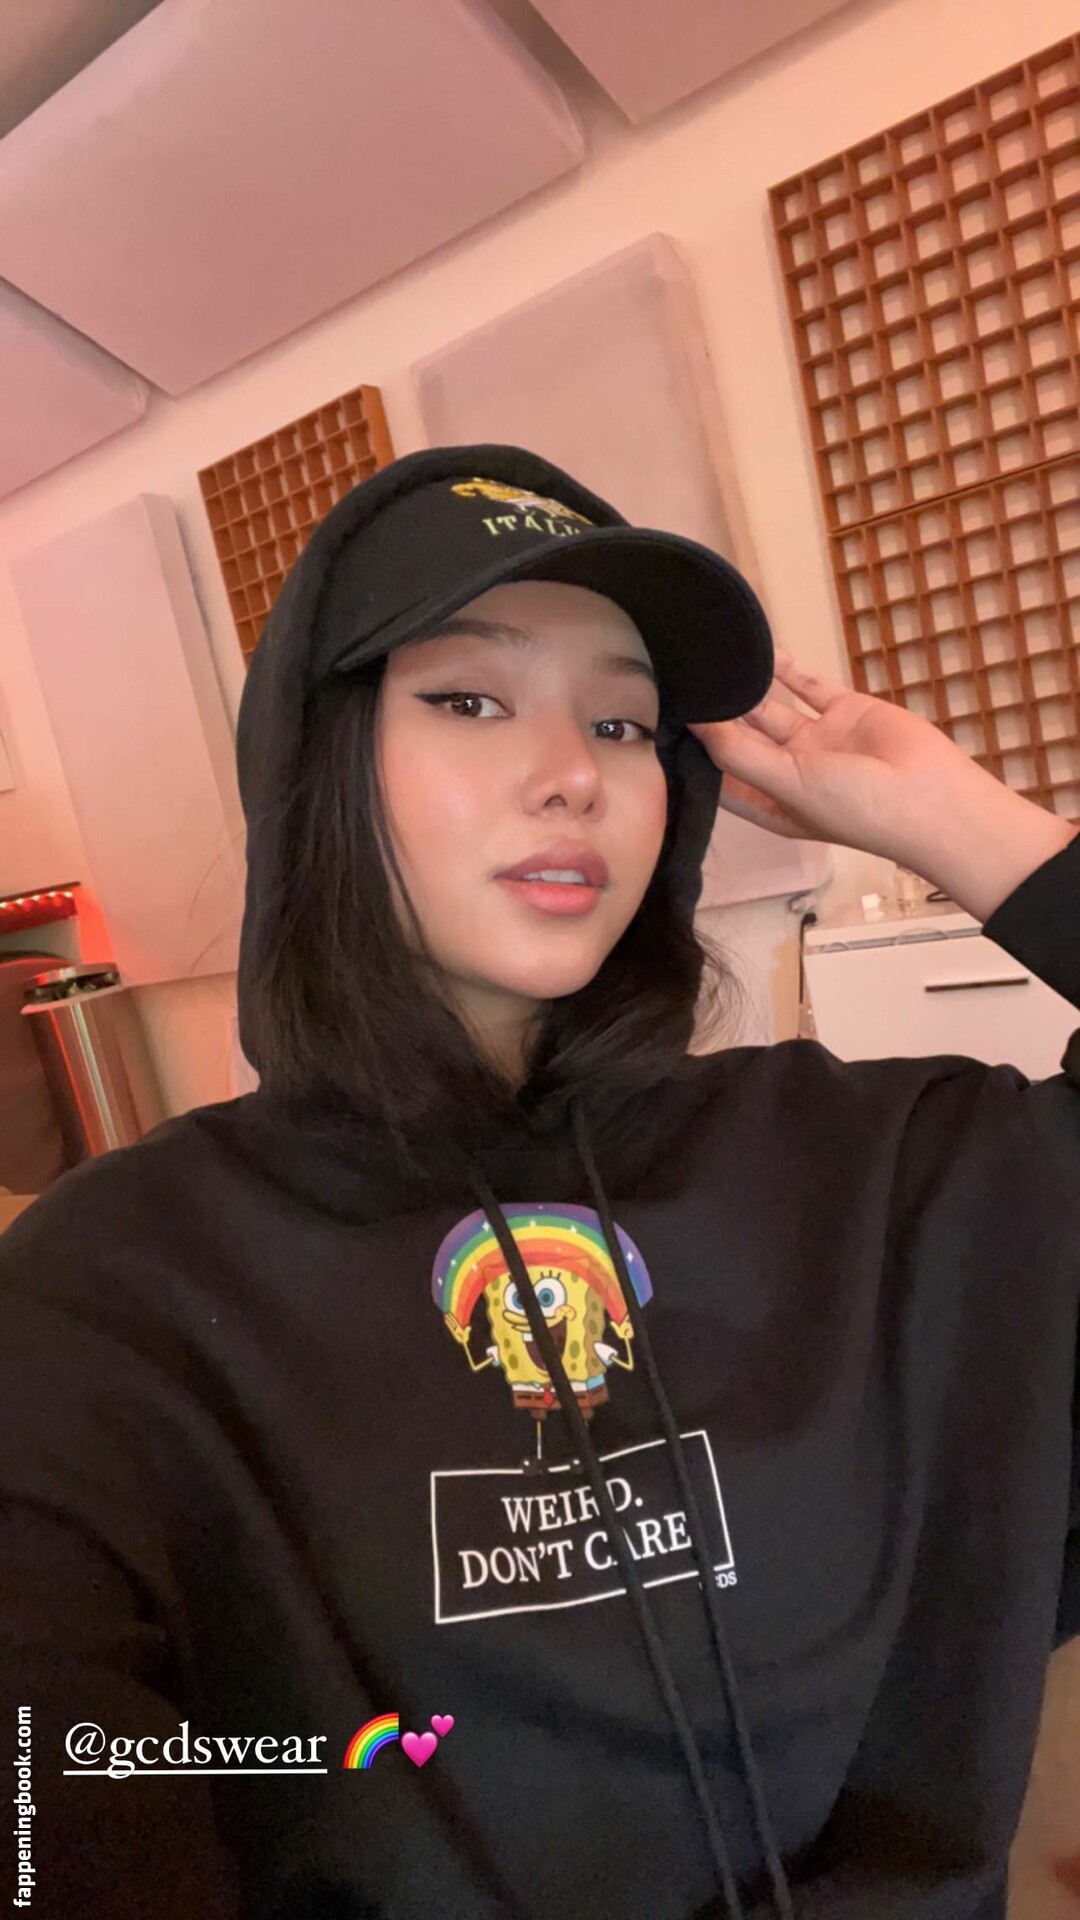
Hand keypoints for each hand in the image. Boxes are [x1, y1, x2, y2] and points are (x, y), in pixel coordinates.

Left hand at [688, 649, 1077, 918]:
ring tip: (710, 660)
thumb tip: (695, 724)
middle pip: (741, 739)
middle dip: (715, 714)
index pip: (720, 777)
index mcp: (770, 803)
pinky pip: (807, 686)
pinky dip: (785, 668)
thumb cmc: (856, 808)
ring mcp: (818, 742)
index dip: (694, 753)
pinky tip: (756, 649)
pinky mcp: (845, 713)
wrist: (930, 796)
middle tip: (678, 680)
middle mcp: (790, 773)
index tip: (661, 723)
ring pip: (771, 709)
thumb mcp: (786, 784)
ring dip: (745, 687)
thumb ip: (739, 753)